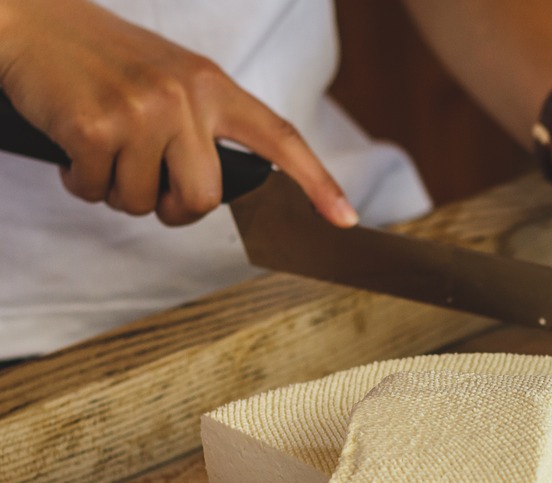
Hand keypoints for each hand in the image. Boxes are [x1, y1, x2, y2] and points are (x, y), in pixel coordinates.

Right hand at [0, 0, 355, 226]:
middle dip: (173, 208)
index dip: (317, 182)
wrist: (27, 20)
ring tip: (103, 149)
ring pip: (145, 202)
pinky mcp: (96, 128)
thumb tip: (218, 188)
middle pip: (205, 198)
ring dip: (118, 191)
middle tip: (146, 184)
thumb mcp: (171, 77)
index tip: (345, 218)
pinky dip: (79, 182)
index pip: (280, 138)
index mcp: (213, 85)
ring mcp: (142, 112)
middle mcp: (186, 97)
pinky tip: (73, 147)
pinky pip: (97, 192)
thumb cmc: (100, 58)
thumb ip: (204, 124)